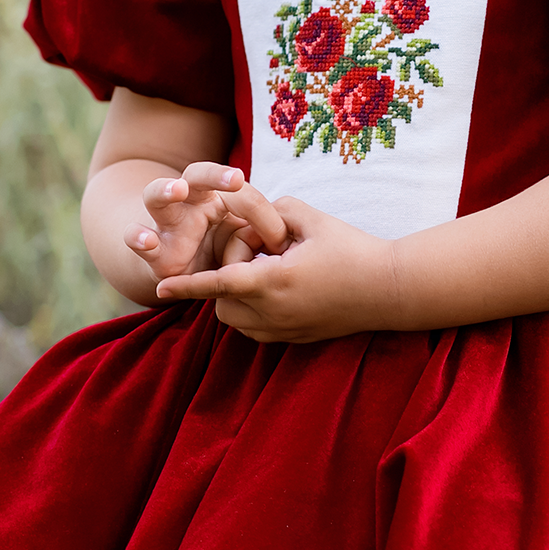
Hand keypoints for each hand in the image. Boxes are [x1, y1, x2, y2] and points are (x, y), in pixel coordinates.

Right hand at [128, 164, 288, 282]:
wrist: (181, 273)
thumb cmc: (220, 249)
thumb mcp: (245, 241)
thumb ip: (264, 234)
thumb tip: (288, 240)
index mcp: (215, 195)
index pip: (236, 188)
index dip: (258, 207)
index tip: (278, 233)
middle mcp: (187, 202)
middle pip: (195, 176)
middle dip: (214, 175)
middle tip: (235, 179)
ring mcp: (164, 222)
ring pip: (156, 196)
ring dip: (166, 190)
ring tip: (177, 190)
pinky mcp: (151, 250)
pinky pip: (136, 238)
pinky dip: (137, 237)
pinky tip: (145, 239)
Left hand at [151, 196, 398, 343]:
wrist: (390, 290)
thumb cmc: (354, 250)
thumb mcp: (312, 218)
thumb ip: (274, 209)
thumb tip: (254, 216)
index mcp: (275, 281)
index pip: (218, 284)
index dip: (186, 285)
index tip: (158, 287)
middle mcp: (274, 312)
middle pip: (221, 302)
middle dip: (222, 279)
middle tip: (258, 254)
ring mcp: (284, 331)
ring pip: (235, 319)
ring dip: (236, 296)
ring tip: (269, 271)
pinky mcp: (294, 340)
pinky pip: (256, 330)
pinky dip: (253, 311)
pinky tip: (277, 288)